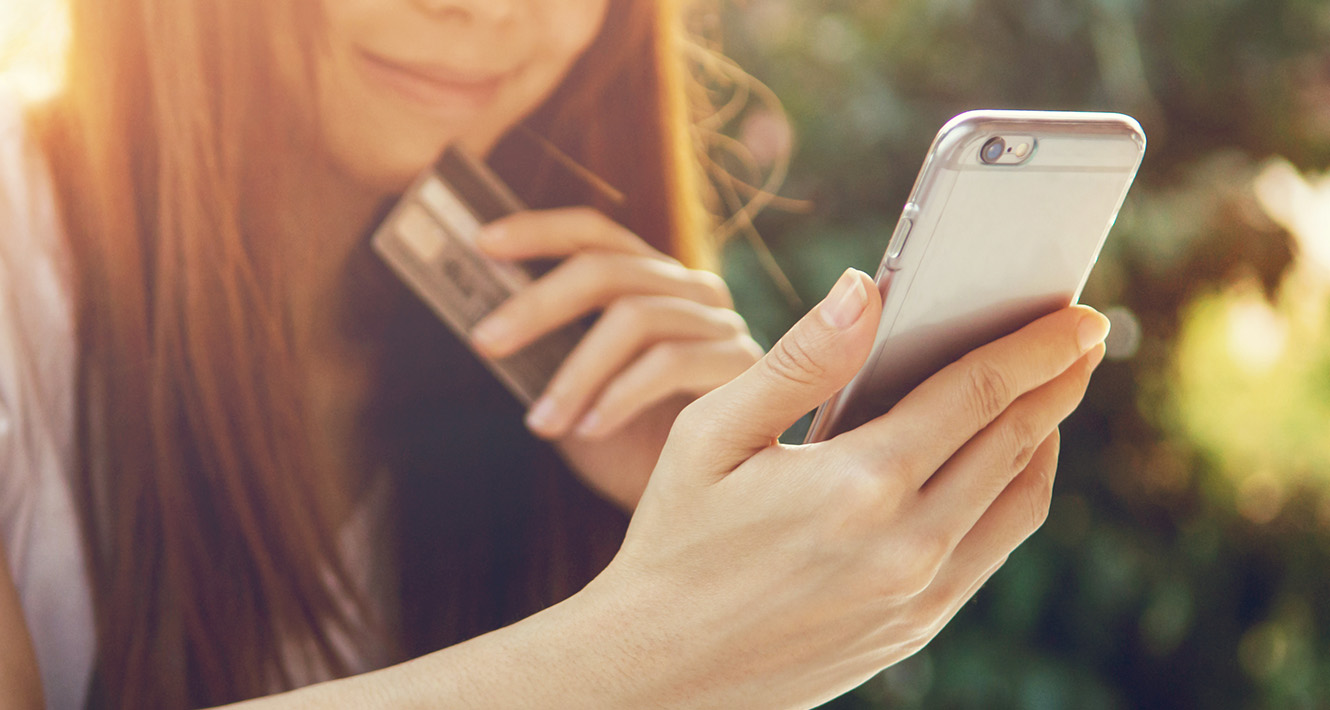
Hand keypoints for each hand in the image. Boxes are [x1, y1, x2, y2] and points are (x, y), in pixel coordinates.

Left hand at [470, 208, 762, 508]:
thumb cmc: (631, 449)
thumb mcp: (574, 393)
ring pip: (636, 318)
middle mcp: (690, 291)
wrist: (697, 511)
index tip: (483, 243)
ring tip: (541, 423)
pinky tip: (591, 432)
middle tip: (485, 340)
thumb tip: (486, 323)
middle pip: (608, 270)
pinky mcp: (742, 365)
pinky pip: (670, 363)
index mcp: (649, 283)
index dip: (540, 231)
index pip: (596, 234)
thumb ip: (546, 353)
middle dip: (538, 304)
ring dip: (576, 373)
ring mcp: (721, 325)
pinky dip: (620, 396)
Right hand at [575, 269, 1108, 708]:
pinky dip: (1016, 496)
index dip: (1037, 346)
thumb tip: (866, 288)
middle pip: (1016, 441)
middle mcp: (906, 544)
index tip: (1080, 314)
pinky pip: (993, 550)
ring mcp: (918, 594)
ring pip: (1021, 502)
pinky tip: (1002, 467)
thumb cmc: (674, 539)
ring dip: (1047, 438)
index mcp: (858, 483)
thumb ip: (798, 360)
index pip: (977, 392)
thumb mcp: (711, 436)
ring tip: (1052, 395)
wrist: (661, 670)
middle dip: (1060, 380)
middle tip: (1088, 338)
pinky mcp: (915, 628)